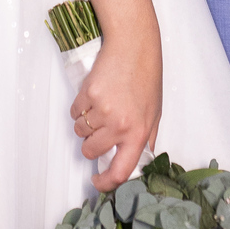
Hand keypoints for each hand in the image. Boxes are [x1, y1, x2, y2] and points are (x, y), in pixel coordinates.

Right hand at [70, 0, 161, 190]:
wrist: (134, 45)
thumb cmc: (146, 77)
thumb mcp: (155, 112)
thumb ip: (146, 139)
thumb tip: (139, 162)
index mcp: (139, 133)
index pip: (120, 171)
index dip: (106, 183)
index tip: (97, 182)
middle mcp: (120, 125)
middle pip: (91, 151)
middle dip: (91, 144)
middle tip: (100, 129)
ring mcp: (102, 109)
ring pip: (80, 131)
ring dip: (85, 124)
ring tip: (99, 107)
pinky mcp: (88, 94)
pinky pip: (75, 112)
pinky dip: (79, 108)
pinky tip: (93, 95)